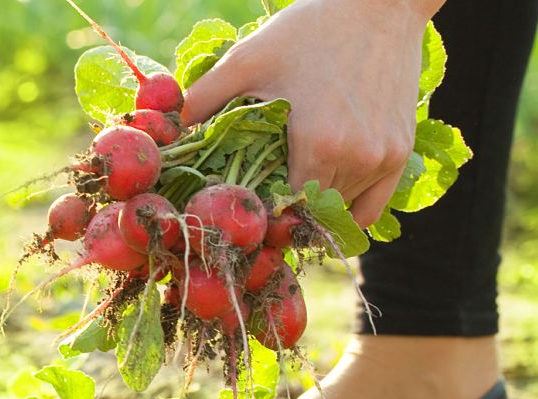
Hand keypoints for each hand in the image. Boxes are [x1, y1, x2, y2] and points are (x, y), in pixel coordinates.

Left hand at [182, 0, 437, 225]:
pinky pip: (370, 209)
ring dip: (310, 209)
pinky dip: (344, 211)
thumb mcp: (247, 61)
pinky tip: (320, 198)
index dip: (258, 211)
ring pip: (338, 212)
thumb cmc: (308, 31)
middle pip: (308, 213)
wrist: (379, 6)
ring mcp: (383, 160)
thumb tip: (164, 132)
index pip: (282, 209)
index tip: (240, 204)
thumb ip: (203, 99)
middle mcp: (356, 159)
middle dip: (279, 212)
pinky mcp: (399, 155)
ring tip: (284, 192)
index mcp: (317, 145)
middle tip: (256, 201)